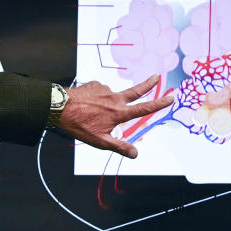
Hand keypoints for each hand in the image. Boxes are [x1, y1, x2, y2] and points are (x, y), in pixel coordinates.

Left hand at [56, 74, 173, 158]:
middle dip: (148, 84)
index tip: (171, 98)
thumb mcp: (100, 141)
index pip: (144, 109)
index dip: (159, 104)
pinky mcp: (95, 84)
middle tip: (156, 76)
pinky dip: (97, 98)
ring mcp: (105, 89)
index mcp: (119, 113)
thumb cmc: (79, 126)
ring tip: (92, 113)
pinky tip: (87, 104)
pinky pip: (100, 92)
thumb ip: (119, 146)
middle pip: (136, 90)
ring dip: (108, 103)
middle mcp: (115, 98)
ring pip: (112, 97)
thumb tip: (136, 154)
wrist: (60, 108)